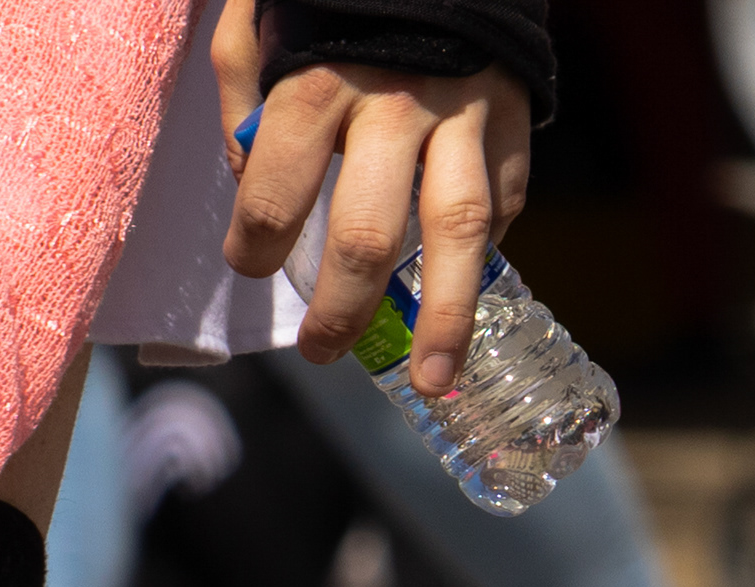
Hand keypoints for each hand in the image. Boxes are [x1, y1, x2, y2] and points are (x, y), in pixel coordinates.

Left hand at [217, 13, 530, 401]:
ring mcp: (460, 115)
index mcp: (319, 79)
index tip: (250, 263)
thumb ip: (245, 91)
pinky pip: (501, 201)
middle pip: (365, 234)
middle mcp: (392, 104)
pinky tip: (460, 289)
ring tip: (430, 382)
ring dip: (442, 318)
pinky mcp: (510, 119)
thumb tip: (250, 174)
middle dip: (340, 310)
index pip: (278, 187)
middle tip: (321, 351)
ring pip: (455, 233)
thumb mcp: (264, 19)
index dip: (255, 242)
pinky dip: (484, 251)